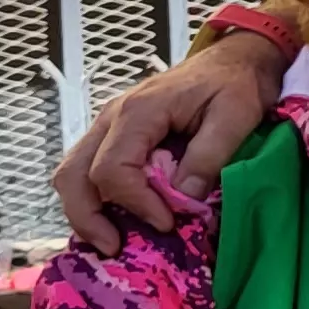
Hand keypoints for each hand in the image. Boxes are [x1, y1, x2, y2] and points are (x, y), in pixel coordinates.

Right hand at [54, 29, 286, 248]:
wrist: (235, 60)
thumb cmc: (237, 83)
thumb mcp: (236, 115)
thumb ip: (209, 155)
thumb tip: (183, 198)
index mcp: (139, 111)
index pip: (113, 168)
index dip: (135, 202)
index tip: (167, 223)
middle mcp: (112, 118)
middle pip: (74, 174)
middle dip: (88, 217)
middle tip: (116, 248)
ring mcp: (109, 127)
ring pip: (71, 173)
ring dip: (84, 212)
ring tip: (111, 242)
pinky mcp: (116, 137)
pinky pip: (87, 170)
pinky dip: (93, 199)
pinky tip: (115, 221)